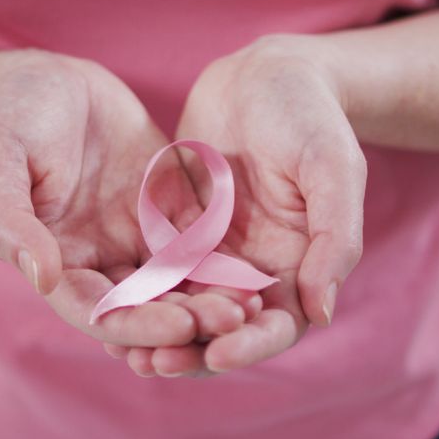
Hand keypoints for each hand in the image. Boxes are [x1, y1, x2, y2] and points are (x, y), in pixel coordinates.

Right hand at [0, 49, 254, 352]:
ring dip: (212, 297)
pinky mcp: (166, 210)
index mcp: (54, 262)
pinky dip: (225, 260)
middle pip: (145, 306)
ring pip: (177, 281)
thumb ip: (11, 222)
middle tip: (233, 321)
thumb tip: (43, 278)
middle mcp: (98, 261)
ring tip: (253, 303)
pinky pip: (199, 241)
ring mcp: (134, 237)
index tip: (180, 326)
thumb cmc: (9, 119)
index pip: (97, 310)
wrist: (47, 79)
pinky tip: (258, 268)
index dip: (137, 324)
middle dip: (187, 318)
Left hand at [122, 34, 366, 375]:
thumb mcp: (333, 168)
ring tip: (123, 351)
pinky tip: (104, 306)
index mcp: (300, 267)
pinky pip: (154, 271)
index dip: (250, 346)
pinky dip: (135, 293)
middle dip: (192, 352)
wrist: (266, 73)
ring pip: (184, 308)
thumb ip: (334, 238)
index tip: (218, 354)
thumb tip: (322, 312)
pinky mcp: (179, 232)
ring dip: (158, 333)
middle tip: (154, 365)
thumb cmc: (312, 117)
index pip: (278, 325)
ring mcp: (214, 253)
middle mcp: (256, 270)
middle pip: (225, 330)